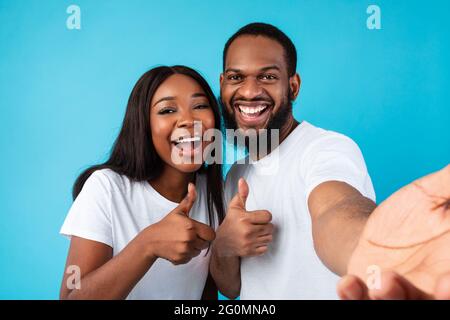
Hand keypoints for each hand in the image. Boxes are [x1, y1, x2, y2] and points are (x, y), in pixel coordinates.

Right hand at [140, 183, 215, 264]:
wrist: (152, 240)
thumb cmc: (167, 225)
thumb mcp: (179, 211)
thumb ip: (189, 199)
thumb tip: (192, 185)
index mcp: (191, 226)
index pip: (211, 234)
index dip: (207, 233)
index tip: (200, 231)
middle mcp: (189, 238)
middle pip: (206, 243)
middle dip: (201, 240)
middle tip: (190, 236)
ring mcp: (184, 249)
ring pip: (199, 251)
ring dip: (194, 248)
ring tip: (183, 241)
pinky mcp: (180, 259)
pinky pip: (191, 258)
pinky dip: (187, 255)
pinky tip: (179, 248)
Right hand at [215, 178, 273, 256]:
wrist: (222, 243)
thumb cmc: (230, 223)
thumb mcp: (234, 207)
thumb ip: (242, 194)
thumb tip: (242, 180)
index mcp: (244, 219)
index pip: (268, 216)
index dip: (264, 216)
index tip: (257, 217)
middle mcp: (247, 232)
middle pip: (270, 227)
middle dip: (265, 225)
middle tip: (256, 225)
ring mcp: (249, 243)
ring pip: (269, 237)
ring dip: (264, 235)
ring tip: (255, 232)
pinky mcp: (251, 252)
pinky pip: (265, 247)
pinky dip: (261, 244)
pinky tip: (254, 241)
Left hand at [338, 165, 449, 298]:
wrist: (379, 230)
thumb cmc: (414, 215)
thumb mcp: (430, 196)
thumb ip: (447, 186)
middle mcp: (429, 286)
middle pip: (438, 299)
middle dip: (441, 298)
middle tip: (441, 289)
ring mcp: (397, 292)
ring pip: (399, 303)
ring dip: (393, 297)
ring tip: (384, 281)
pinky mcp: (366, 291)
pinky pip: (360, 300)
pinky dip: (354, 296)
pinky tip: (348, 283)